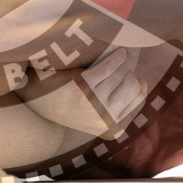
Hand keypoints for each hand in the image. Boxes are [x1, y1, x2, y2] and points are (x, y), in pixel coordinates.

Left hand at [21, 49, 146, 139]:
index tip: (135, 76)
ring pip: (121, 76)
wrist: (39, 99)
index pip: (137, 101)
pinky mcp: (84, 88)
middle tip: (127, 63)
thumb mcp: (97, 112)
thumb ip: (120, 103)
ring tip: (123, 56)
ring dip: (125, 63)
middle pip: (132, 87)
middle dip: (131, 72)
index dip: (138, 86)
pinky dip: (116, 58)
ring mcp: (94, 105)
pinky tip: (118, 52)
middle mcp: (104, 120)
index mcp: (110, 129)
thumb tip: (143, 81)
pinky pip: (108, 68)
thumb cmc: (71, 102)